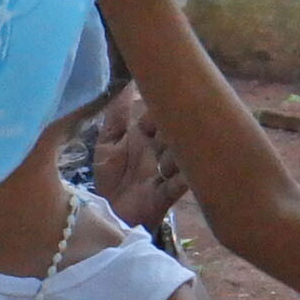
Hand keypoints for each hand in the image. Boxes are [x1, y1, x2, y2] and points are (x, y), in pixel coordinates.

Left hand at [87, 85, 183, 234]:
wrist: (108, 214)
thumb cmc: (110, 178)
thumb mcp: (107, 144)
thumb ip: (116, 117)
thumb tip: (125, 85)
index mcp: (143, 137)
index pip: (156, 115)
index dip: (163, 103)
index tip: (171, 86)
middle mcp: (158, 151)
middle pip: (172, 133)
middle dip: (179, 122)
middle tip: (187, 106)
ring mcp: (164, 172)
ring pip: (178, 155)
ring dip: (183, 148)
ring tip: (191, 135)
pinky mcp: (166, 194)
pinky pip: (179, 184)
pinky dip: (187, 177)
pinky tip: (193, 168)